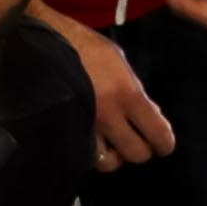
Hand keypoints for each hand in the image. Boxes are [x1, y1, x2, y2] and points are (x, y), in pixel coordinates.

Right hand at [37, 2, 175, 170]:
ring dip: (115, 155)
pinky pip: (85, 156)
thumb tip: (153, 114)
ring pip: (109, 163)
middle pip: (137, 154)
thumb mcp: (118, 59)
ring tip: (114, 144)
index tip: (163, 143)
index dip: (164, 143)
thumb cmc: (83, 45)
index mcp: (127, 94)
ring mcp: (85, 126)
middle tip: (138, 139)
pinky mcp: (65, 130)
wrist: (42, 42)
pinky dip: (94, 154)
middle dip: (141, 148)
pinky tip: (95, 141)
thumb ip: (136, 89)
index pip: (158, 134)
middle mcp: (108, 116)